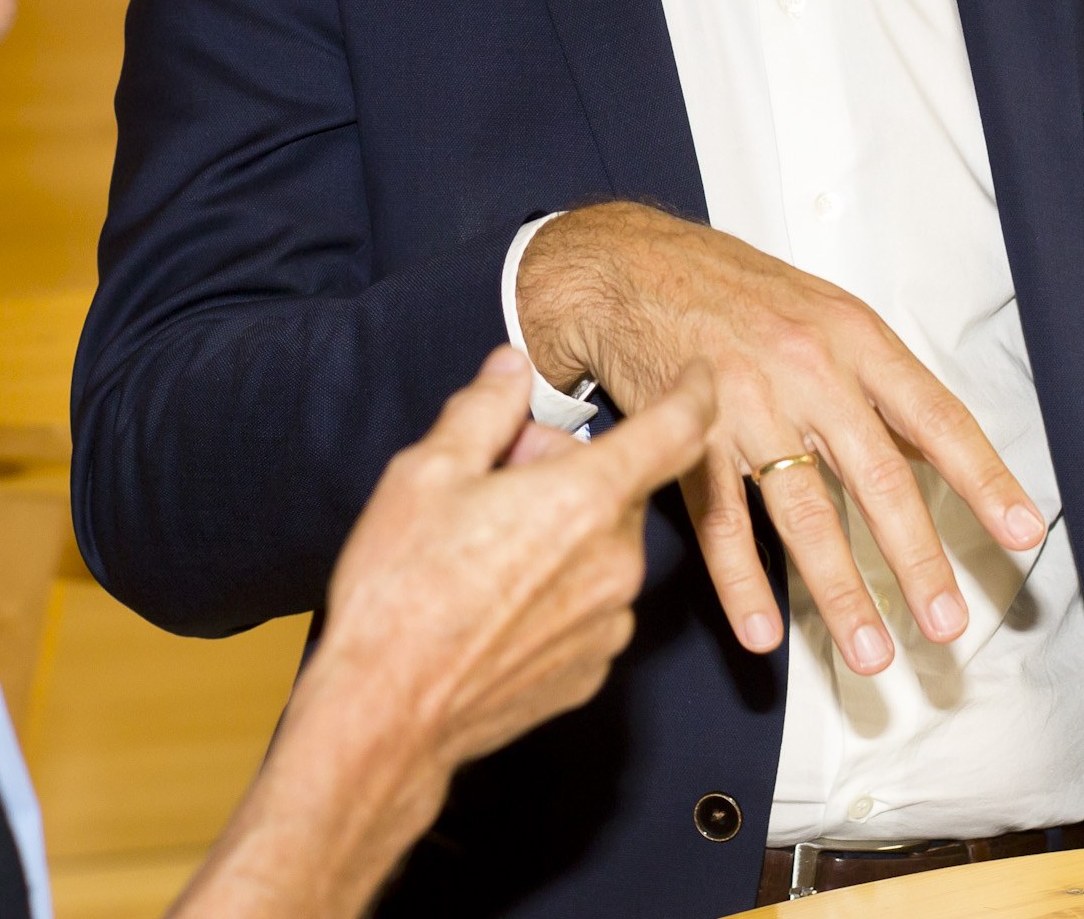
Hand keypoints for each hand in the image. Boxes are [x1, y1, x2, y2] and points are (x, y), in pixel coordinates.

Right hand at [306, 344, 714, 773]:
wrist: (384, 716)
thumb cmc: (401, 592)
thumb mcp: (426, 472)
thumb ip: (484, 409)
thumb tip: (512, 367)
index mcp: (587, 499)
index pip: (676, 430)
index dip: (695, 393)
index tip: (699, 375)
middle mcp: (617, 563)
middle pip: (616, 489)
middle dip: (567, 473)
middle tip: (491, 485)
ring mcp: (609, 624)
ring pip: (602, 548)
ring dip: (562, 533)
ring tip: (480, 553)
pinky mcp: (590, 671)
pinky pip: (589, 605)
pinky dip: (556, 591)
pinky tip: (491, 604)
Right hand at [516, 201, 1043, 676]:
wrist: (628, 267)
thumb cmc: (734, 290)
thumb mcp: (825, 312)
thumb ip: (878, 381)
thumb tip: (936, 447)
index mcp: (855, 339)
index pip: (937, 417)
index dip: (984, 478)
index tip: (1024, 533)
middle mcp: (808, 372)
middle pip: (876, 478)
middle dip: (917, 559)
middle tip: (947, 625)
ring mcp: (746, 406)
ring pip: (802, 512)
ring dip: (840, 591)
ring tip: (871, 653)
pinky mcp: (688, 437)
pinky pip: (720, 521)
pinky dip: (741, 582)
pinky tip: (762, 632)